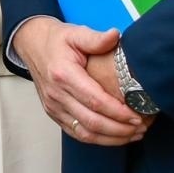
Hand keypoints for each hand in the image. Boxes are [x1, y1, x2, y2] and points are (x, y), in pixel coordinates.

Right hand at [11, 17, 145, 144]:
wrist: (32, 45)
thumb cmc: (56, 40)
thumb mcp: (75, 33)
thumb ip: (96, 38)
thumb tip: (116, 36)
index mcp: (63, 74)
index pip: (95, 100)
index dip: (118, 112)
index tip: (138, 114)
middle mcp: (56, 94)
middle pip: (92, 121)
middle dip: (120, 129)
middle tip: (141, 127)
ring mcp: (53, 106)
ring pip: (85, 133)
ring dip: (112, 138)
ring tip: (134, 134)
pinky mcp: (54, 114)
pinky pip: (77, 134)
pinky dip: (99, 139)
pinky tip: (116, 136)